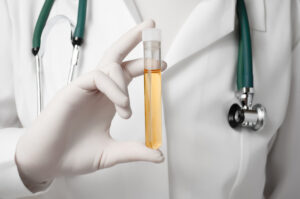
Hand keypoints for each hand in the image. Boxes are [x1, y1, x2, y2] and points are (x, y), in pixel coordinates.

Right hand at [15, 20, 165, 191]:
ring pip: (109, 64)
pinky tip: (121, 105)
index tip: (162, 64)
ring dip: (125, 82)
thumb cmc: (74, 155)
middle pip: (117, 56)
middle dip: (134, 39)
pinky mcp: (73, 90)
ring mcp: (86, 89)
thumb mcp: (111, 154)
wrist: (47, 162)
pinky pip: (98, 77)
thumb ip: (135, 152)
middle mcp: (99, 90)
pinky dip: (114, 88)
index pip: (128, 74)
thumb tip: (159, 155)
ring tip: (126, 110)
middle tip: (151, 26)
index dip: (145, 66)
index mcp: (109, 101)